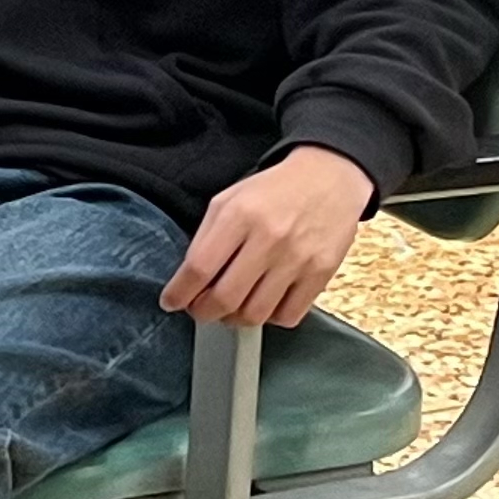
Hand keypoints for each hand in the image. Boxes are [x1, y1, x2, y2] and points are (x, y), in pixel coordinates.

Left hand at [160, 145, 373, 327]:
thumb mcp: (228, 200)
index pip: (199, 267)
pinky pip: (288, 316)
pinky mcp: (321, 274)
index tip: (171, 301)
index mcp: (238, 216)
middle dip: (203, 312)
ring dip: (234, 319)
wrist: (328, 179)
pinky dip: (269, 318)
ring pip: (256, 314)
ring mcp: (298, 259)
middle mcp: (269, 239)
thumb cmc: (273, 191)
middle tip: (198, 310)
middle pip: (225, 298)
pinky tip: (262, 303)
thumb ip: (206, 238)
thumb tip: (188, 280)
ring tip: (229, 309)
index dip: (179, 292)